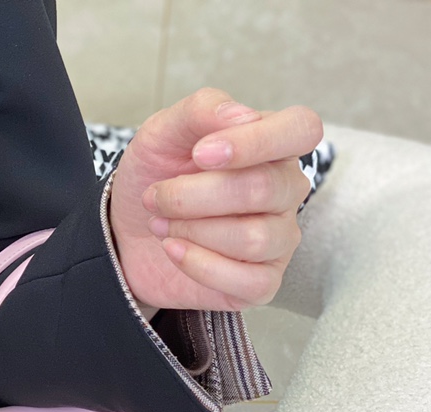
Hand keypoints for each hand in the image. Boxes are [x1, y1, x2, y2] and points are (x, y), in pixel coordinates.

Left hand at [108, 88, 322, 315]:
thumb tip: (243, 116)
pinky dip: (199, 265)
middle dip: (194, 195)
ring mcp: (279, 239)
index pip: (302, 128)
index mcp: (272, 145)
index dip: (256, 141)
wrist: (127, 232)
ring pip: (254, 238)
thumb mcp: (164, 133)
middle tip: (156, 197)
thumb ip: (201, 111)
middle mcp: (286, 191)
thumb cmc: (157, 177)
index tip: (201, 154)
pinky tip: (173, 250)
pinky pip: (249, 280)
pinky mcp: (263, 282)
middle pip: (263, 188)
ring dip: (193, 230)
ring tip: (162, 224)